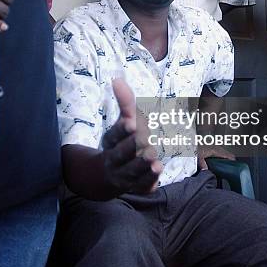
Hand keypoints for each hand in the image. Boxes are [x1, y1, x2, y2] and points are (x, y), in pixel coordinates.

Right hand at [101, 79, 162, 194]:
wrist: (109, 175)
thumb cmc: (123, 140)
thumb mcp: (124, 121)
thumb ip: (125, 102)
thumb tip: (117, 79)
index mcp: (110, 141)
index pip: (114, 135)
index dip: (122, 129)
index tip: (131, 123)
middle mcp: (114, 159)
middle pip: (121, 153)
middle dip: (132, 147)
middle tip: (145, 140)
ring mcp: (123, 175)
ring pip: (131, 171)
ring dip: (142, 166)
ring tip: (154, 159)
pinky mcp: (135, 187)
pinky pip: (140, 186)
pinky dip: (148, 181)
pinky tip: (157, 172)